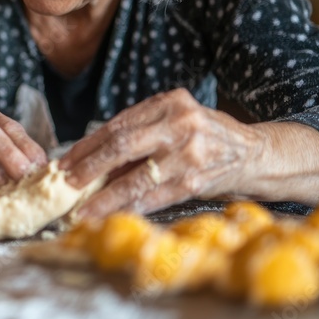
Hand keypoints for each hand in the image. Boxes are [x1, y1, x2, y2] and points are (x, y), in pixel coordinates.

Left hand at [59, 88, 264, 219]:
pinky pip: (156, 196)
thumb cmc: (205, 138)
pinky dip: (130, 207)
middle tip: (65, 184)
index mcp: (169, 103)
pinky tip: (112, 215)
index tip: (64, 163)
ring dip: (105, 197)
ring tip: (83, 210)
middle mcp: (180, 123)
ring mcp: (191, 152)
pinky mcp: (198, 180)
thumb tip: (89, 162)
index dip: (87, 146)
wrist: (254, 154)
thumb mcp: (175, 122)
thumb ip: (139, 135)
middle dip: (88, 168)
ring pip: (136, 177)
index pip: (117, 125)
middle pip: (122, 145)